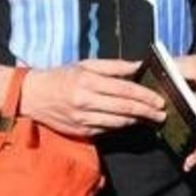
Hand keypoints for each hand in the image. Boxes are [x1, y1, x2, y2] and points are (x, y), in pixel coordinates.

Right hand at [18, 59, 167, 137]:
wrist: (33, 96)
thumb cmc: (62, 76)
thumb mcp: (86, 64)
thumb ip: (114, 66)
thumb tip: (139, 65)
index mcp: (88, 81)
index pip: (125, 90)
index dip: (145, 96)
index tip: (160, 100)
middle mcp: (86, 101)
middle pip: (125, 108)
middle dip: (147, 112)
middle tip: (162, 113)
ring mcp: (83, 119)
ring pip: (118, 122)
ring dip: (138, 121)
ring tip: (152, 118)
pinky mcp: (81, 131)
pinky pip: (107, 129)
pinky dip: (122, 126)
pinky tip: (132, 122)